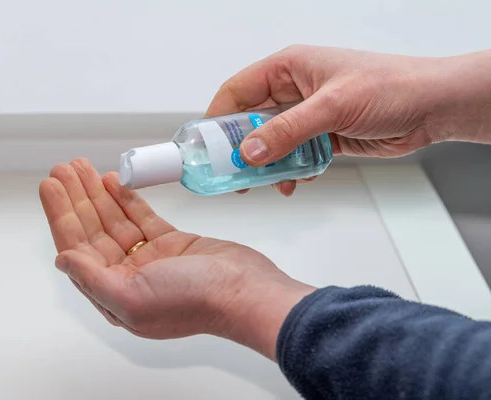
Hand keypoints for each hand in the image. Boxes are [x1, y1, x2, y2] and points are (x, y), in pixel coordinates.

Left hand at [39, 159, 313, 359]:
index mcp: (114, 295)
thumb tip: (62, 260)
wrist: (245, 291)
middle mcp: (128, 277)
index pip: (78, 249)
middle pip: (93, 231)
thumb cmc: (193, 301)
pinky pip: (141, 217)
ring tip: (81, 166)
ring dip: (97, 194)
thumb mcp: (133, 298)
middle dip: (75, 199)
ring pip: (115, 221)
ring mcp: (151, 259)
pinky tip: (111, 181)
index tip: (50, 187)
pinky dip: (126, 199)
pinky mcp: (172, 243)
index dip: (61, 216)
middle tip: (62, 168)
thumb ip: (93, 280)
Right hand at [206, 45, 476, 195]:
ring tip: (264, 184)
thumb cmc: (392, 87)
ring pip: (270, 143)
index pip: (237, 90)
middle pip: (249, 120)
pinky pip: (292, 156)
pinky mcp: (321, 136)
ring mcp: (307, 115)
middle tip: (231, 174)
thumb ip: (289, 130)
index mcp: (289, 68)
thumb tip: (251, 151)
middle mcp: (293, 91)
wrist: (432, 107)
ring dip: (266, 165)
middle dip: (240, 149)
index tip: (206, 146)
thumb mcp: (333, 107)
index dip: (217, 118)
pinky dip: (289, 171)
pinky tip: (294, 182)